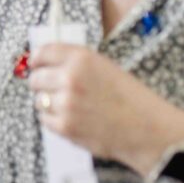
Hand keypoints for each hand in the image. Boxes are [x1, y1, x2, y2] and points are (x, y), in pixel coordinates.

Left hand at [28, 44, 183, 172]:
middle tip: (53, 88)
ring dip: (49, 103)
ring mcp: (66, 104)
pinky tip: (72, 119)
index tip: (36, 64)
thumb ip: (77, 63)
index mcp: (81, 59)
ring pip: (39, 100)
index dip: (37, 59)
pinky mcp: (65, 126)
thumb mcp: (106, 68)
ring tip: (70, 107)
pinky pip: (45, 120)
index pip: (42, 52)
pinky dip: (54, 120)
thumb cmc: (131, 98)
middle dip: (41, 83)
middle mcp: (70, 78)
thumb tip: (48, 63)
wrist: (148, 129)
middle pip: (35, 78)